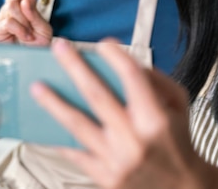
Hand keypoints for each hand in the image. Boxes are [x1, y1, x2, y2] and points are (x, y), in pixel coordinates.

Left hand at [31, 39, 209, 188]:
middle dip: (75, 68)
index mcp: (156, 119)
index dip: (116, 56)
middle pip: (98, 96)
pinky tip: (42, 124)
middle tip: (59, 48)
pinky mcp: (105, 177)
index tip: (103, 44)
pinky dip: (57, 138)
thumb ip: (155, 80)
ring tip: (37, 86)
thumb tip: (123, 62)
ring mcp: (116, 160)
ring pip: (78, 125)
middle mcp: (134, 139)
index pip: (132, 78)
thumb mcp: (178, 105)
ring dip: (54, 103)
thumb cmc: (176, 141)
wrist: (181, 187)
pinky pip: (74, 154)